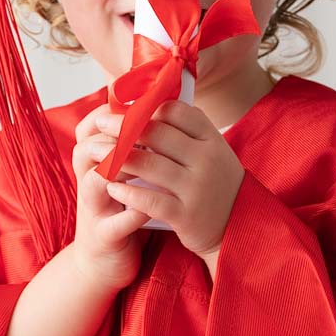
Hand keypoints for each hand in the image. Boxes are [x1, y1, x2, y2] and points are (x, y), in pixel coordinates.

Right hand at [71, 103, 150, 291]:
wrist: (104, 262)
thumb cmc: (121, 210)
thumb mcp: (122, 176)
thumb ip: (133, 148)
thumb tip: (158, 110)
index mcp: (92, 164)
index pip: (88, 130)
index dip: (106, 116)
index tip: (133, 107)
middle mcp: (88, 182)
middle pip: (85, 149)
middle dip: (112, 137)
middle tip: (139, 130)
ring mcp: (93, 210)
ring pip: (93, 182)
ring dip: (116, 169)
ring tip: (141, 162)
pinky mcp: (103, 237)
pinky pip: (114, 224)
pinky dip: (131, 214)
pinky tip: (149, 207)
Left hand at [94, 100, 244, 259]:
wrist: (239, 227)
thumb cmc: (216, 182)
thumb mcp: (211, 150)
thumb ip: (185, 131)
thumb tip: (147, 107)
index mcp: (211, 139)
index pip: (175, 111)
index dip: (147, 108)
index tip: (125, 109)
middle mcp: (206, 159)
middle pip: (157, 133)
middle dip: (123, 126)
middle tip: (101, 121)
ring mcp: (196, 188)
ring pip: (149, 164)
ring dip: (117, 157)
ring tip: (96, 153)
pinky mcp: (186, 216)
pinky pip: (149, 200)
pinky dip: (127, 192)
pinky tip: (111, 187)